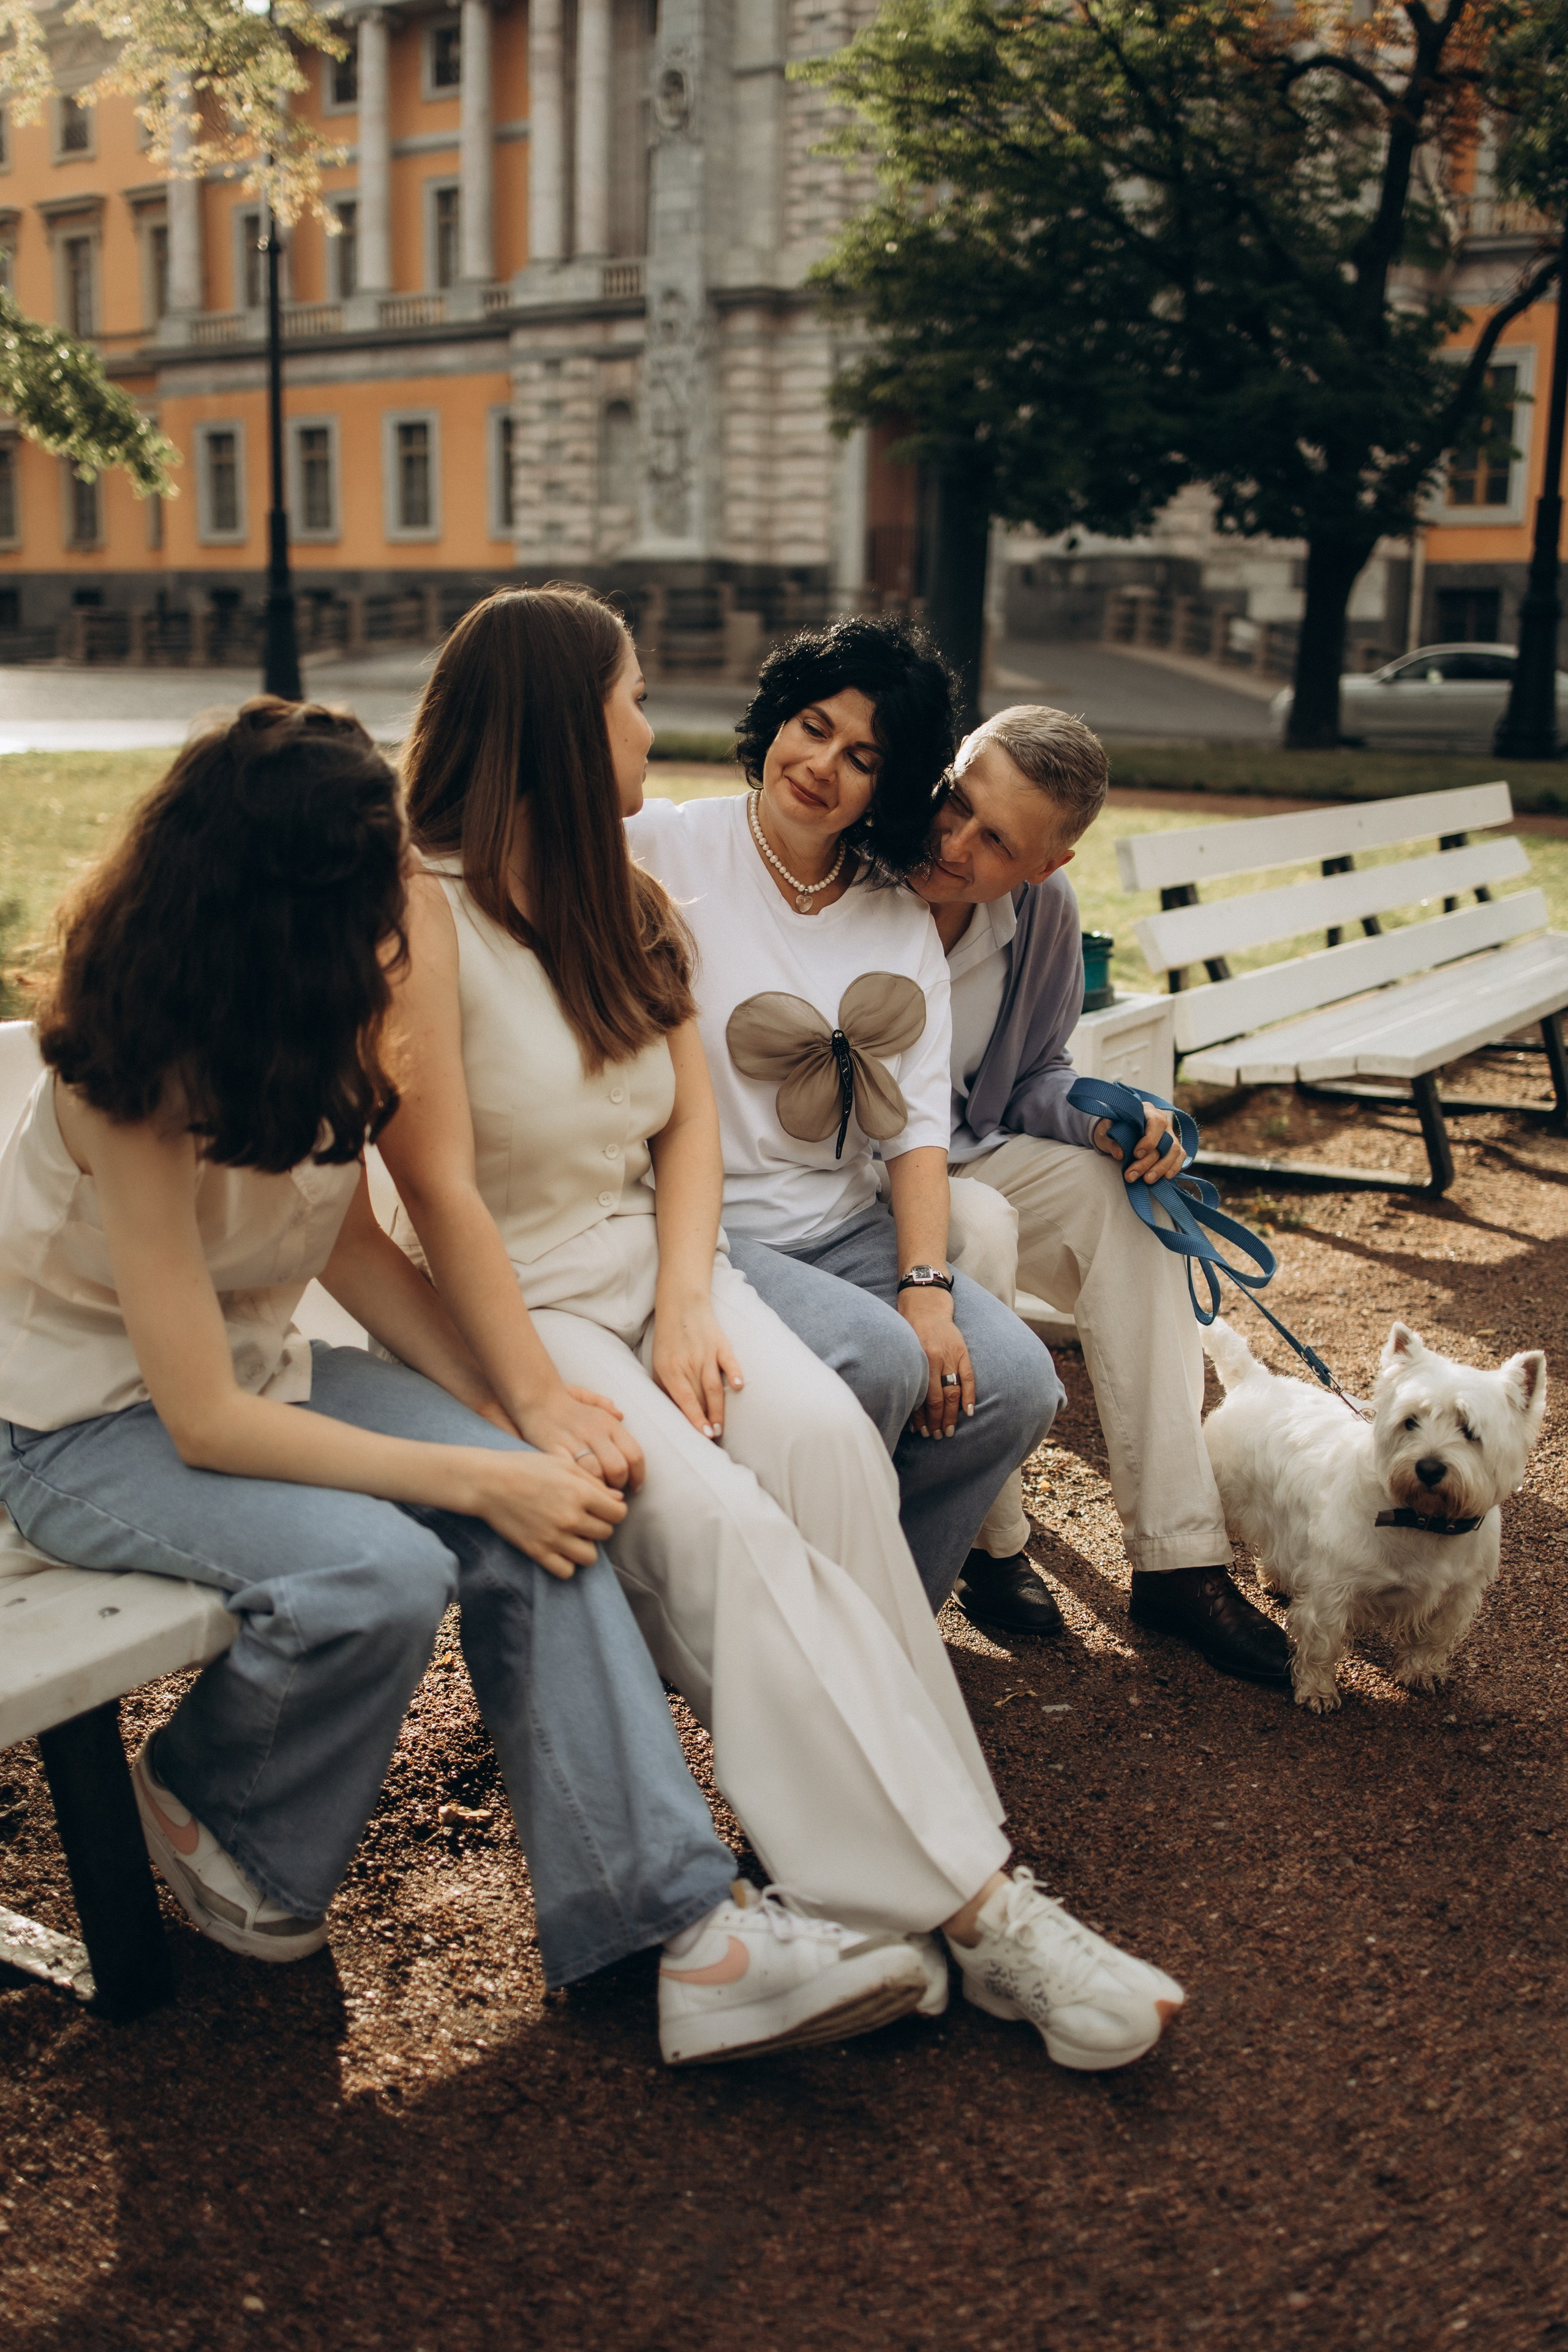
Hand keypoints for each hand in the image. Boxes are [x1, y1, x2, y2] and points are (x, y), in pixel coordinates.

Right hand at [459, 1448, 628, 1578]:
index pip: (619, 1513)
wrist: (487, 1482)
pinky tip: (559, 1548)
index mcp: (581, 1493)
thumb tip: (618, 1499)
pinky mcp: (537, 1552)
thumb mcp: (563, 1464)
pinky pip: (566, 1571)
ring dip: (586, 1546)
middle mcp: (571, 1518)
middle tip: (585, 1517)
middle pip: (606, 1534)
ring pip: (590, 1557)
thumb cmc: (525, 1467)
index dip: (613, 1509)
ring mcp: (554, 1538)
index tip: (602, 1507)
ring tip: (574, 1535)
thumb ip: (593, 1482)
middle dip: (600, 1525)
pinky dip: (567, 1563)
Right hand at [514, 1383, 645, 1493]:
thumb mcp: (594, 1404)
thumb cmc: (569, 1408)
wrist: (537, 1401)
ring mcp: (574, 1441)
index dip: (638, 1476)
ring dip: (599, 1489)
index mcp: (609, 1424)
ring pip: (596, 1473)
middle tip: (614, 1492)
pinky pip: (571, 1473)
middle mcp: (594, 1432)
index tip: (635, 1486)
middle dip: (619, 1485)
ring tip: (597, 1493)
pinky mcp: (554, 1450)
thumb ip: (610, 1411)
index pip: (635, 1454)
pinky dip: (578, 1485)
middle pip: (618, 1467)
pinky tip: (578, 1489)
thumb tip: (622, 1416)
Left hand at [652, 1296, 744, 1438]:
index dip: (695, 1418)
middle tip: (712, 1442)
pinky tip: (739, 1387)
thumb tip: (673, 1413)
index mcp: (671, 1368)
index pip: (685, 1399)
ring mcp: (706, 1353)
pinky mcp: (721, 1344)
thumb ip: (665, 1387)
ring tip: (721, 1428)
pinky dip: (734, 1373)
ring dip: (718, 1409)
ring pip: (714, 1386)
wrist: (681, 1304)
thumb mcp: (658, 1363)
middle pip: (700, 1397)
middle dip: (707, 1421)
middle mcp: (689, 1362)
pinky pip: (729, 1361)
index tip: (703, 1435)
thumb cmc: (668, 1339)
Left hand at [899, 1283, 974, 1438]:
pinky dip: (969, 1396)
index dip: (923, 1417)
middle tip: (936, 1436)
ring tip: (949, 1430)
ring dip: (951, 1414)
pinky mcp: (962, 1351)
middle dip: (937, 1420)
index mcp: (919, 1361)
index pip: (923, 1397)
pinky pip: (968, 1378)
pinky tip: (968, 1412)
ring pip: (953, 1392)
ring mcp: (951, 1356)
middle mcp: (935, 1360)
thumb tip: (906, 1402)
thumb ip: (908, 1372)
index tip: (921, 1431)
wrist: (924, 1302)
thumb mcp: (903, 1349)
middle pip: (939, 1399)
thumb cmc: (908, 1328)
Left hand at [1093, 1105, 1185, 1184]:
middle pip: (1164, 1141)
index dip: (1149, 1140)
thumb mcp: (1104, 1132)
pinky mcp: (1172, 1146)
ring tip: (1147, 1180)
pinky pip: (1180, 1156)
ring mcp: (1169, 1133)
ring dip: (1161, 1167)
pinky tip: (1166, 1177)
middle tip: (1132, 1175)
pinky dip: (1174, 1167)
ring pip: (1174, 1150)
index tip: (1136, 1154)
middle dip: (1148, 1162)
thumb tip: (1120, 1153)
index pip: (1156, 1122)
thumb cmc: (1110, 1128)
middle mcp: (1161, 1120)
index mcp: (1146, 1110)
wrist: (1114, 1131)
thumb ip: (1111, 1141)